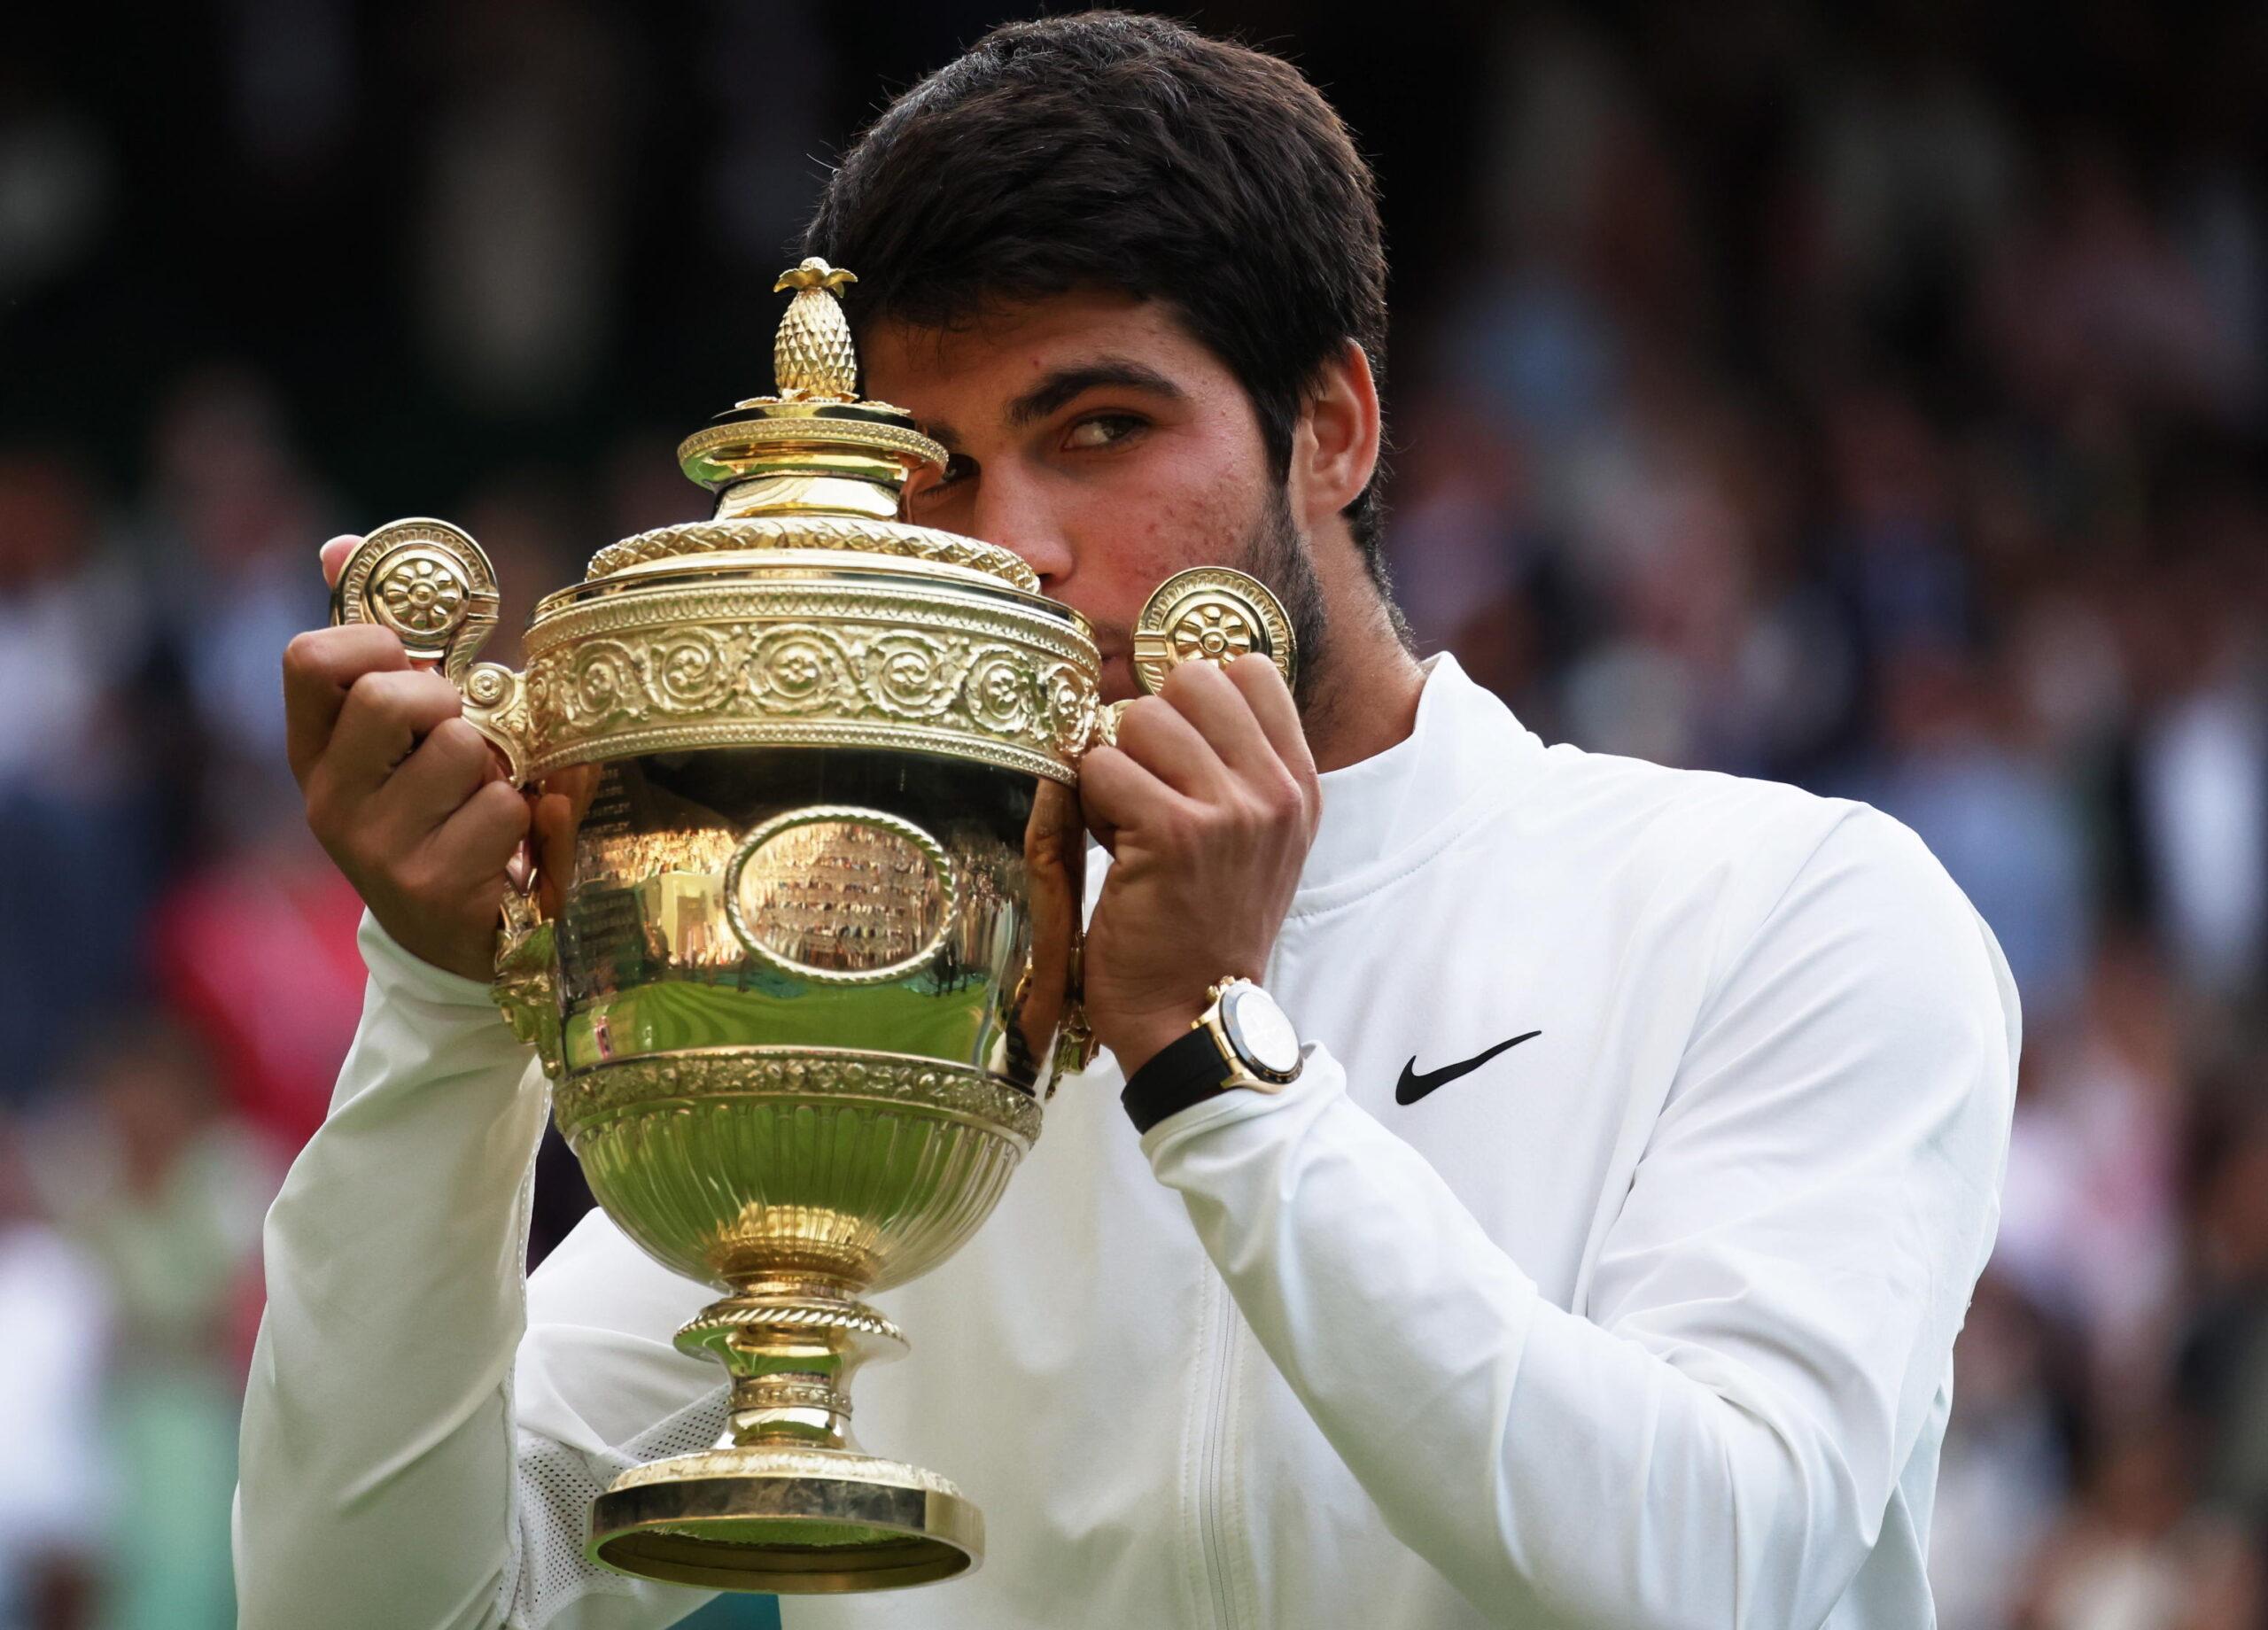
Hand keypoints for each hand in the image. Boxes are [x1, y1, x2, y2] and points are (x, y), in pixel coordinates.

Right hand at [282, 536, 529, 980]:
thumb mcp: (402, 736)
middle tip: (466, 740)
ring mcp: (377, 850)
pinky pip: (507, 808)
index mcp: (314, 752)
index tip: (412, 660)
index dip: (374, 640)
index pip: (310, 659)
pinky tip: (513, 845)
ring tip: (490, 800)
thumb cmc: (438, 812)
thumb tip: (338, 544)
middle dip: (452, 704)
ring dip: (502, 768)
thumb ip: (381, 644)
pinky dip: (531, 817)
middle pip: (395, 696)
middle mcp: (329, 802)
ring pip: (466, 751)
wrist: (456, 941)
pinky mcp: (433, 889)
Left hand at [1078, 655, 1318, 1076]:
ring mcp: (1229, 810)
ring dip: (1115, 768)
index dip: (1194, 699)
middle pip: (1191, 680)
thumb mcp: (1256, 843)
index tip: (1179, 752)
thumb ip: (1237, 767)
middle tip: (1146, 788)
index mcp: (1298, 785)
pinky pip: (1103, 767)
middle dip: (1149, 726)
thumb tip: (1177, 689)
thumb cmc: (1207, 929)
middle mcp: (1274, 791)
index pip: (1249, 670)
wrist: (1195, 1017)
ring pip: (1140, 718)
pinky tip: (1112, 847)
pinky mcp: (1173, 834)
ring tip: (1128, 824)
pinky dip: (1090, 804)